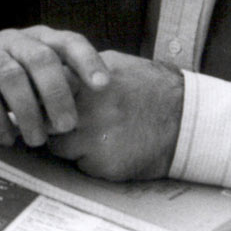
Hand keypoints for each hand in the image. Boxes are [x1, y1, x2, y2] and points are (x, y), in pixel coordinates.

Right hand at [0, 26, 107, 146]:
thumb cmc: (12, 82)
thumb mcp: (38, 78)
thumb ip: (62, 85)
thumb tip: (96, 111)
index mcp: (40, 39)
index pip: (69, 41)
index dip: (87, 61)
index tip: (103, 86)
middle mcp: (15, 41)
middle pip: (40, 58)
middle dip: (57, 93)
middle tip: (67, 126)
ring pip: (11, 76)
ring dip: (28, 112)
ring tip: (37, 140)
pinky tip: (8, 138)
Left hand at [46, 50, 184, 180]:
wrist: (188, 120)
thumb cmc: (151, 88)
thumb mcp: (114, 64)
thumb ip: (80, 69)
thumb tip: (52, 71)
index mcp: (85, 83)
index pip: (42, 92)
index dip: (44, 99)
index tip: (47, 102)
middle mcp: (85, 111)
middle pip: (45, 122)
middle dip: (52, 123)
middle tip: (69, 122)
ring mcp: (93, 140)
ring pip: (59, 147)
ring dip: (70, 144)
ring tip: (96, 135)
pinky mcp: (103, 165)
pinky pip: (82, 165)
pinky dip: (91, 160)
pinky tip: (112, 149)